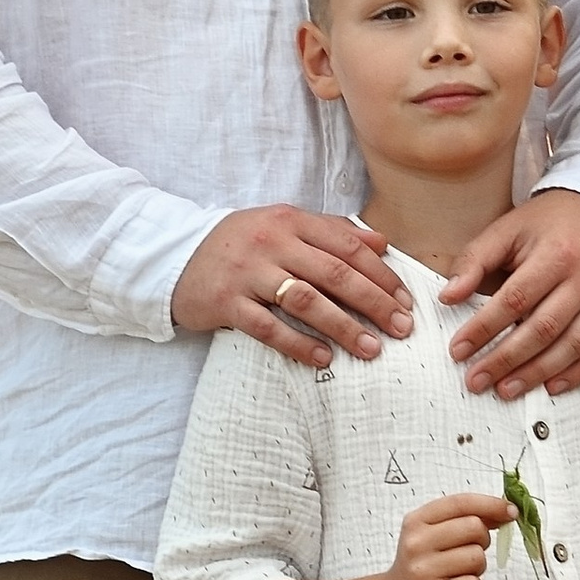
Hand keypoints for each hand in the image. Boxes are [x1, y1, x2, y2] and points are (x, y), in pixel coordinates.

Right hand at [174, 205, 411, 364]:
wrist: (173, 255)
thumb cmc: (240, 243)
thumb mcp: (284, 226)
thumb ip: (332, 231)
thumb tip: (381, 243)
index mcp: (290, 220)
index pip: (347, 246)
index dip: (381, 274)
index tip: (406, 300)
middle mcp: (271, 243)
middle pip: (334, 274)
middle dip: (374, 303)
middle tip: (401, 328)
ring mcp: (247, 273)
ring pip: (304, 300)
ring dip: (342, 326)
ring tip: (371, 349)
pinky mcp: (225, 302)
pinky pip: (267, 327)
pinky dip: (298, 344)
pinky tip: (323, 358)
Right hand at [384, 494, 514, 579]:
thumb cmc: (425, 566)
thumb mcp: (434, 535)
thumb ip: (464, 519)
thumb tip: (506, 511)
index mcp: (416, 522)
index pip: (460, 503)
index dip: (491, 504)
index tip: (511, 512)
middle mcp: (415, 544)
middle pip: (474, 527)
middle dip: (482, 540)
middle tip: (469, 553)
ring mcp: (421, 573)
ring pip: (476, 557)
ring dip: (477, 567)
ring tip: (458, 574)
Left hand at [440, 190, 579, 397]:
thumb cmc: (548, 223)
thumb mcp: (508, 229)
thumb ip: (475, 260)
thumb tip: (448, 296)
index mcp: (556, 254)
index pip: (515, 300)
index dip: (484, 328)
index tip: (458, 351)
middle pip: (543, 328)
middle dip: (506, 359)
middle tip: (476, 380)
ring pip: (573, 345)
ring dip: (538, 373)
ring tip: (506, 390)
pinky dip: (579, 373)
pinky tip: (552, 386)